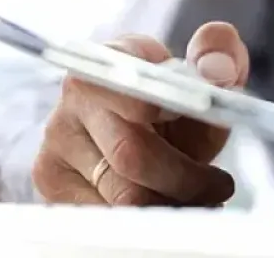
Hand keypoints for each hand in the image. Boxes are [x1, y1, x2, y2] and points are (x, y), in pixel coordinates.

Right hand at [32, 22, 248, 205]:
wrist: (154, 122)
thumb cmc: (184, 96)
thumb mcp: (212, 68)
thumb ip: (221, 56)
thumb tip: (216, 70)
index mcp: (118, 55)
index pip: (130, 80)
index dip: (163, 106)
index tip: (196, 125)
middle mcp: (80, 90)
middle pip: (132, 153)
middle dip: (184, 178)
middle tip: (220, 186)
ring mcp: (58, 135)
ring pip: (121, 193)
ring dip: (170, 203)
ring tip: (201, 197)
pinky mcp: (52, 177)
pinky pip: (102, 215)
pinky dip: (143, 219)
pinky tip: (167, 206)